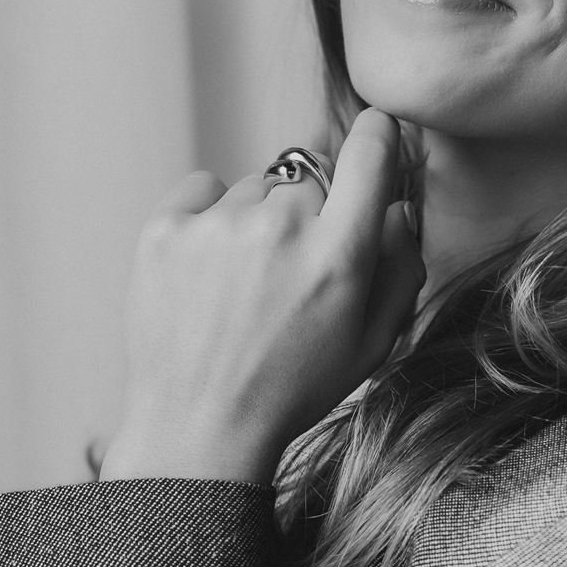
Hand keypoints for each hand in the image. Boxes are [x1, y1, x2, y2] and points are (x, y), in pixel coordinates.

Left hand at [99, 109, 424, 484]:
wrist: (197, 429)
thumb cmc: (291, 389)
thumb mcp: (372, 343)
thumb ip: (400, 268)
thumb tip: (396, 209)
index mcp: (340, 253)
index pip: (370, 149)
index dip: (376, 136)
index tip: (373, 139)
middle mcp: (281, 226)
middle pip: (309, 177)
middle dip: (309, 213)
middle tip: (290, 274)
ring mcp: (218, 224)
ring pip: (255, 188)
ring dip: (256, 221)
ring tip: (241, 288)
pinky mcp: (166, 228)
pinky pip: (203, 190)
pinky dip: (208, 217)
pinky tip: (208, 272)